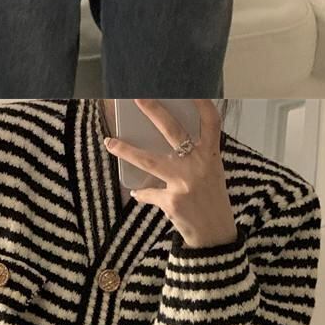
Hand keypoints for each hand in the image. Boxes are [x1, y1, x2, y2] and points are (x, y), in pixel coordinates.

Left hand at [103, 99, 236, 248]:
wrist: (214, 236)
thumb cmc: (212, 200)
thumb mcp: (212, 173)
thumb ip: (195, 156)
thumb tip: (167, 143)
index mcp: (211, 156)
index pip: (211, 122)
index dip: (202, 103)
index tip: (190, 88)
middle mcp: (199, 165)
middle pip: (173, 131)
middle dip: (153, 111)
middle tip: (137, 97)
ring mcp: (184, 182)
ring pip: (149, 160)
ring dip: (127, 150)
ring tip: (109, 142)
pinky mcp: (171, 201)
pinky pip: (148, 192)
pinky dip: (142, 193)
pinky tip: (137, 192)